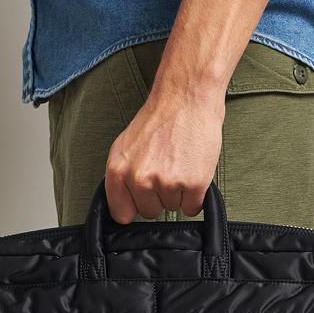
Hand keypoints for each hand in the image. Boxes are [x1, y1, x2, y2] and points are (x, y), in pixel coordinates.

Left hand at [103, 0, 279, 222]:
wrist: (186, 98)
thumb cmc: (159, 120)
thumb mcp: (125, 147)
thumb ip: (121, 177)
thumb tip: (123, 203)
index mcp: (118, 171)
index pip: (121, 214)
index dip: (134, 206)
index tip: (142, 197)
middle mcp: (139, 179)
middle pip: (150, 212)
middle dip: (159, 196)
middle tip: (166, 168)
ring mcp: (166, 183)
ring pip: (173, 209)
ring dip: (179, 192)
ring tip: (180, 164)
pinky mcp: (192, 184)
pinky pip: (192, 208)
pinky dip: (195, 195)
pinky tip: (192, 171)